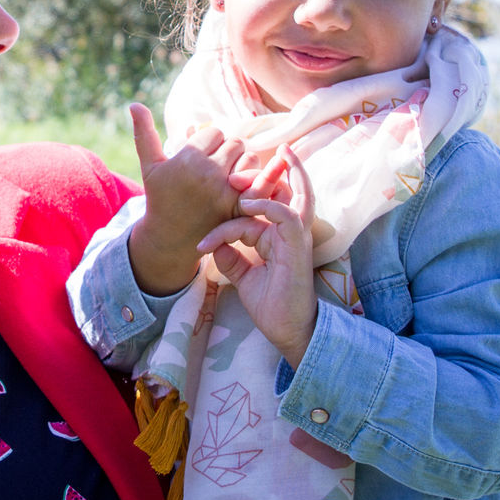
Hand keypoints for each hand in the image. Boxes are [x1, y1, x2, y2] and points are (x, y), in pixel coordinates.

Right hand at [126, 103, 245, 295]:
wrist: (170, 237)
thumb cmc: (160, 196)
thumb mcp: (150, 165)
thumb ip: (145, 133)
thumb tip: (134, 104)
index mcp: (188, 159)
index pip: (214, 132)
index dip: (208, 141)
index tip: (200, 153)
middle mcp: (209, 173)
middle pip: (234, 143)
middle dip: (226, 150)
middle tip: (216, 162)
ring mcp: (226, 191)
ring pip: (249, 158)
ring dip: (242, 163)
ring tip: (227, 172)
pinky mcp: (239, 207)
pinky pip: (258, 181)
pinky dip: (255, 179)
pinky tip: (242, 183)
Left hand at [199, 145, 318, 368]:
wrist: (287, 330)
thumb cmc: (271, 305)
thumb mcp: (244, 277)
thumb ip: (231, 258)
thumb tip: (214, 245)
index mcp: (277, 237)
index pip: (256, 211)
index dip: (226, 221)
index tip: (201, 245)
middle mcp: (290, 232)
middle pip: (286, 189)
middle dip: (268, 172)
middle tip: (241, 170)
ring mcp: (296, 236)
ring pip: (292, 194)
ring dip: (271, 179)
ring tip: (243, 175)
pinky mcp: (298, 244)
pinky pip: (287, 214)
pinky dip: (268, 205)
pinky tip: (247, 206)